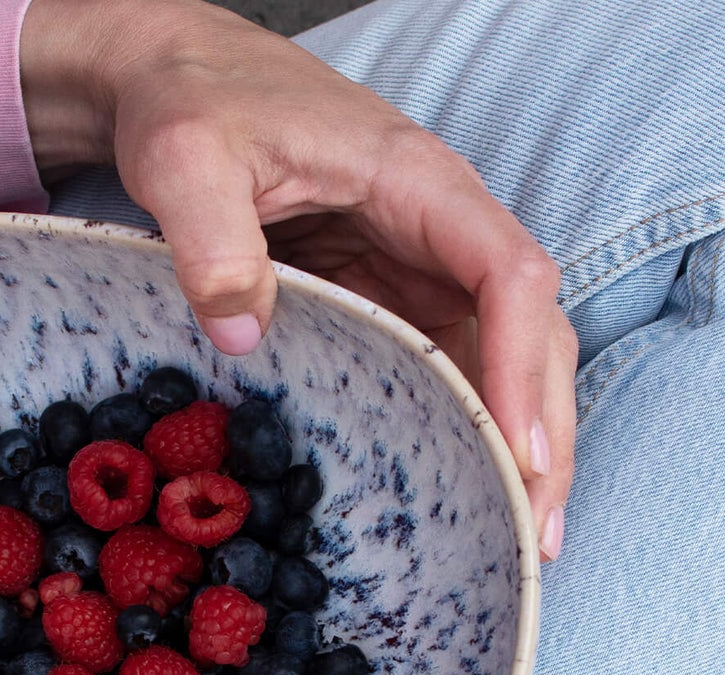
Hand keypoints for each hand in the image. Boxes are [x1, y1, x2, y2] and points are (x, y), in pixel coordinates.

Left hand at [19, 0, 574, 557]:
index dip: (521, 365)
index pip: (508, 273)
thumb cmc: (190, 101)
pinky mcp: (400, 309)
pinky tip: (475, 503)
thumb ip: (206, 234)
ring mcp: (428, 274)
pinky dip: (476, 441)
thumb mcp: (181, 154)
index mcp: (418, 182)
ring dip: (526, 453)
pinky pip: (458, 377)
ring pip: (511, 364)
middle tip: (536, 532)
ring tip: (526, 542)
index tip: (515, 449)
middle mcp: (444, 232)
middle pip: (535, 333)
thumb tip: (238, 335)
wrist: (178, 82)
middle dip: (546, 433)